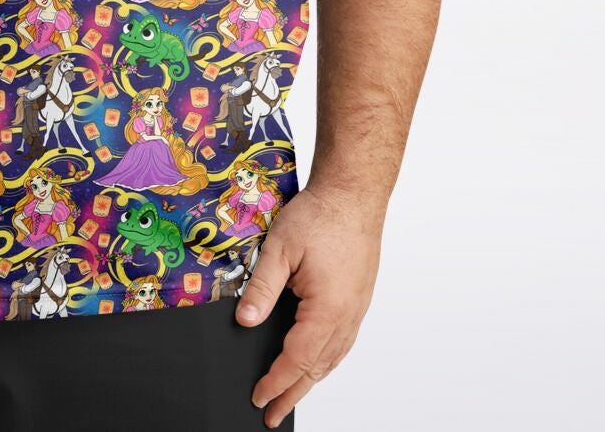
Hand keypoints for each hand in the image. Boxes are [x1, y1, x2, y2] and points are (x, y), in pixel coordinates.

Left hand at [236, 184, 383, 427]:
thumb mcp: (280, 248)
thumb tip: (245, 321)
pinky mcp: (358, 299)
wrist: (354, 194)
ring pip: (332, 358)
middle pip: (317, 368)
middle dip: (293, 394)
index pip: (297, 359)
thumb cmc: (321, 215)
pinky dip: (325, 359)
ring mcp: (357, 309)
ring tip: (291, 396)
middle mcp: (347, 316)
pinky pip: (341, 341)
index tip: (258, 397)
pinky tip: (316, 362)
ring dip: (310, 380)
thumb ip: (261, 287)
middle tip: (272, 415)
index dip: (275, 382)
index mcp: (328, 310)